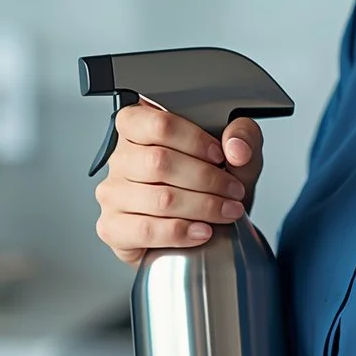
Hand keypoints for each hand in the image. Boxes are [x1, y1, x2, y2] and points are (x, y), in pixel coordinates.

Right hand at [92, 102, 266, 268]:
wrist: (204, 231)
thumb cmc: (210, 186)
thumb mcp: (236, 155)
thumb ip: (243, 137)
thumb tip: (236, 148)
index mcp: (140, 127)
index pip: (157, 123)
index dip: (194, 140)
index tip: (219, 155)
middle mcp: (121, 158)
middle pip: (159, 161)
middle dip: (207, 179)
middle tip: (233, 190)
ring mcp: (112, 193)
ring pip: (158, 198)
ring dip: (202, 206)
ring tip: (226, 211)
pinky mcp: (113, 227)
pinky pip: (146, 229)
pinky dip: (181, 231)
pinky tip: (201, 231)